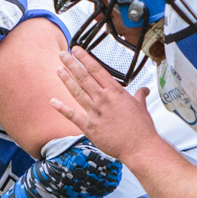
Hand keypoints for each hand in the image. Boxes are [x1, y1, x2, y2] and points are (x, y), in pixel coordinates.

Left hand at [51, 47, 158, 161]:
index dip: (85, 58)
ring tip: (58, 70)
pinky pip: (72, 116)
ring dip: (66, 80)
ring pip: (77, 92)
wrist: (139, 147)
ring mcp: (95, 113)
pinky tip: (53, 102)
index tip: (76, 50)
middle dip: (71, 64)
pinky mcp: (89, 127)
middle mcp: (103, 99)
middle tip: (62, 55)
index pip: (97, 69)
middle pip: (84, 77)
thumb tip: (143, 90)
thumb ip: (139, 95)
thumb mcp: (141, 106)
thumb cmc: (141, 128)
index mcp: (115, 92)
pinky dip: (62, 108)